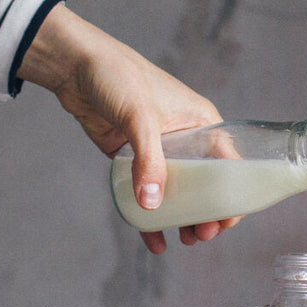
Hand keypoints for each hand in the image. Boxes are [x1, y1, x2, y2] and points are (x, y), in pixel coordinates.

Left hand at [17, 3, 237, 252]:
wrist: (74, 65)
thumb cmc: (118, 76)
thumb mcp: (140, 117)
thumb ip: (149, 161)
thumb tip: (153, 205)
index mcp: (202, 123)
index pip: (229, 164)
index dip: (232, 194)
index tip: (227, 221)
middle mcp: (185, 139)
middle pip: (205, 184)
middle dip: (207, 213)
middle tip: (201, 235)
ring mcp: (158, 151)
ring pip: (178, 192)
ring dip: (183, 218)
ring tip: (185, 240)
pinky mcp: (132, 159)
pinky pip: (147, 192)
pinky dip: (151, 217)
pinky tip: (154, 241)